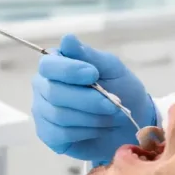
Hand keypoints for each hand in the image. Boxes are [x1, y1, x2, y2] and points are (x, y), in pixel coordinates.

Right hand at [32, 34, 156, 164]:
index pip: (49, 65)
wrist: (131, 123)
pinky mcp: (48, 135)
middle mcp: (43, 86)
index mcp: (56, 65)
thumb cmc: (121, 90)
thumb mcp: (112, 69)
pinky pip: (60, 134)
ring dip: (92, 117)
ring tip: (110, 116)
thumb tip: (67, 38)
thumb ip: (89, 56)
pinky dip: (85, 131)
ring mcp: (43, 111)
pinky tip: (97, 128)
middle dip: (88, 100)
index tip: (94, 74)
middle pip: (54, 93)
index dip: (69, 71)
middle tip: (113, 104)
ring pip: (59, 115)